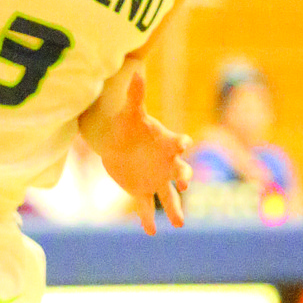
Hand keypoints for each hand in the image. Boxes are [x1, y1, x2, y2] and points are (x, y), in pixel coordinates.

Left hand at [95, 71, 190, 235]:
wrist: (118, 141)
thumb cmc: (129, 125)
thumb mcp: (132, 112)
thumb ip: (136, 94)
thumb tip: (136, 70)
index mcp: (167, 145)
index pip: (178, 144)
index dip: (181, 144)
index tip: (184, 144)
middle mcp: (167, 165)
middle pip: (180, 174)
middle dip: (183, 178)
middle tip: (184, 183)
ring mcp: (156, 180)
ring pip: (169, 198)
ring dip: (175, 211)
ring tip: (180, 224)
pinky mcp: (142, 191)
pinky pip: (147, 207)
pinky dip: (148, 220)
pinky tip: (150, 232)